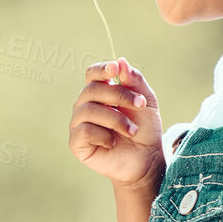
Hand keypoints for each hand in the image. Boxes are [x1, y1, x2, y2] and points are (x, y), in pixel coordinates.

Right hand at [68, 58, 163, 188]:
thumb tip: (120, 62)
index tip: (115, 69)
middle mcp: (85, 105)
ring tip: (132, 131)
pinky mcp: (76, 142)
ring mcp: (78, 123)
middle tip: (140, 106)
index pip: (92, 74)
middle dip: (119, 95)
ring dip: (116, 119)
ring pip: (88, 110)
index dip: (101, 69)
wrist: (145, 159)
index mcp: (100, 92)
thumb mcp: (146, 101)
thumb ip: (134, 81)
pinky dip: (103, 135)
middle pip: (92, 89)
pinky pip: (84, 130)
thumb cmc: (144, 129)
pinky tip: (112, 143)